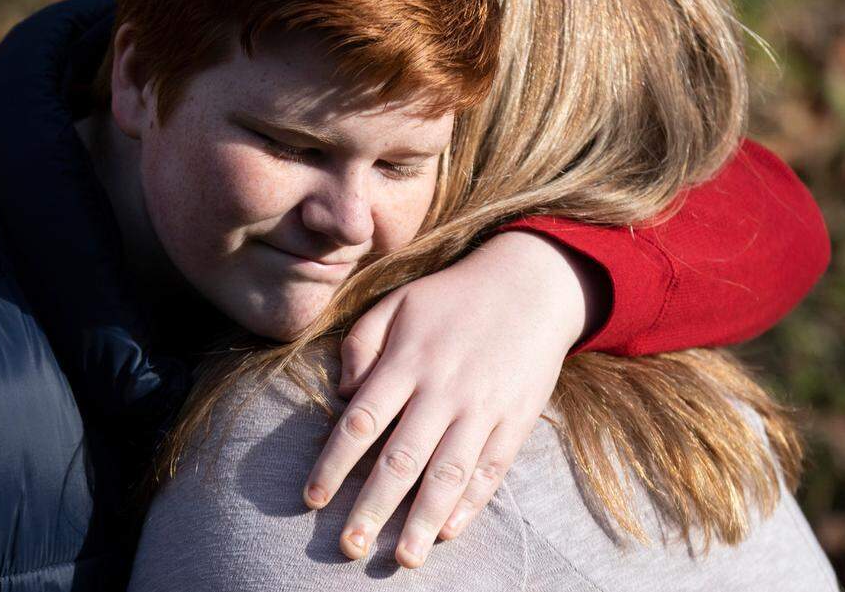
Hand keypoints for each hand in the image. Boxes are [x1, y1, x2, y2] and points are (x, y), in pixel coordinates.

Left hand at [301, 230, 607, 567]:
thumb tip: (342, 394)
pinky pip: (491, 470)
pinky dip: (470, 503)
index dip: (333, 464)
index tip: (312, 498)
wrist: (532, 284)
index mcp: (407, 362)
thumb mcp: (397, 302)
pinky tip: (449, 531)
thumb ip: (361, 343)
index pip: (361, 422)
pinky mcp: (515, 421)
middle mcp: (443, 390)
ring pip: (448, 474)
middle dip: (372, 507)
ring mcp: (483, 408)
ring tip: (403, 558)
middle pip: (401, 458)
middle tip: (348, 546)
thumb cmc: (452, 297)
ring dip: (423, 520)